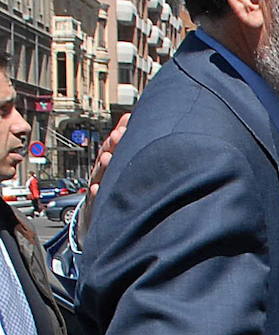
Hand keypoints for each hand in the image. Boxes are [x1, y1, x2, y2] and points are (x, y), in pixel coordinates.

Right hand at [77, 112, 129, 243]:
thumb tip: (129, 117)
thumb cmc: (111, 186)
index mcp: (110, 164)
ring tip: (108, 158)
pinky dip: (94, 194)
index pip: (115, 146)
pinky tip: (95, 189)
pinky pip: (93, 200)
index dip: (121, 133)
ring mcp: (97, 188)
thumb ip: (122, 143)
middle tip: (118, 135)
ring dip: (103, 167)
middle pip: (106, 157)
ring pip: (99, 176)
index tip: (128, 122)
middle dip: (111, 146)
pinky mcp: (94, 205)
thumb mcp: (115, 166)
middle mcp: (102, 173)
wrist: (97, 216)